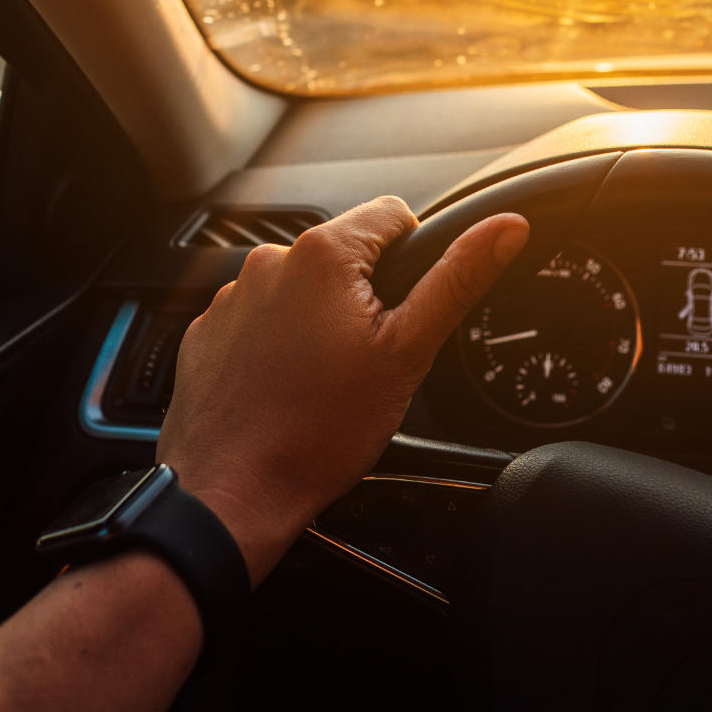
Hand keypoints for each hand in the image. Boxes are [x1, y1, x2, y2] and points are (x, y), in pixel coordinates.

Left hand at [157, 196, 528, 581]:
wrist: (232, 497)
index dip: (412, 259)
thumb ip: (458, 279)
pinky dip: (275, 345)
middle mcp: (268, 263)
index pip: (391, 215)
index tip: (404, 311)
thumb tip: (505, 229)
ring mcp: (230, 298)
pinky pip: (257, 320)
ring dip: (317, 320)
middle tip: (367, 359)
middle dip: (363, 297)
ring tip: (322, 381)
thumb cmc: (317, 433)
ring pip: (299, 290)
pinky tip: (285, 389)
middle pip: (343, 256)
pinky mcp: (206, 334)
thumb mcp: (408, 353)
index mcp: (322, 254)